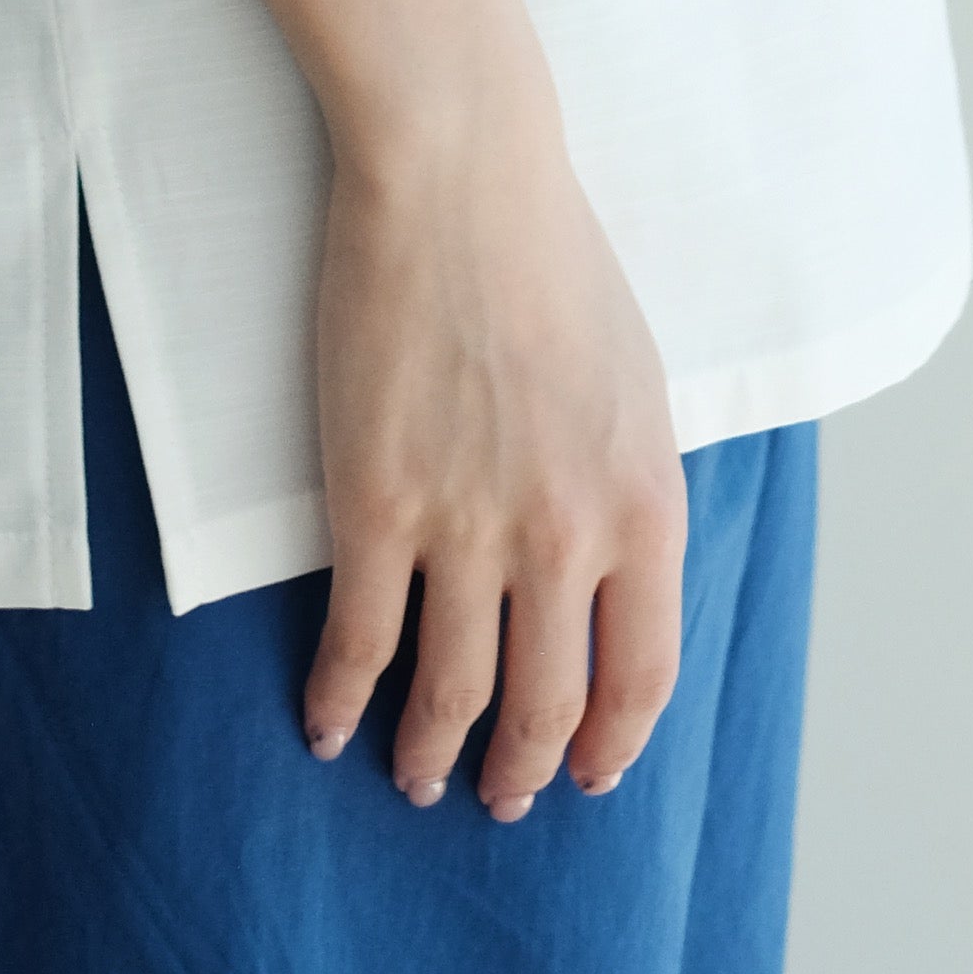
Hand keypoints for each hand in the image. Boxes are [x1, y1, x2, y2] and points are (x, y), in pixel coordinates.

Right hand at [299, 92, 687, 819]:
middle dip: (520, 770)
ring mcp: (467, 528)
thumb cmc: (551, 257)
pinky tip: (328, 725)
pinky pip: (359, 642)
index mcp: (644, 505)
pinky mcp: (375, 505)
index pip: (642, 676)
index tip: (588, 776)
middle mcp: (566, 537)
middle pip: (546, 705)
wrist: (461, 177)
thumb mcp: (636, 383)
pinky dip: (341, 700)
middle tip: (498, 796)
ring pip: (451, 695)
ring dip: (431, 755)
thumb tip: (611, 573)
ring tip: (416, 777)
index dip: (612, 744)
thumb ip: (629, 487)